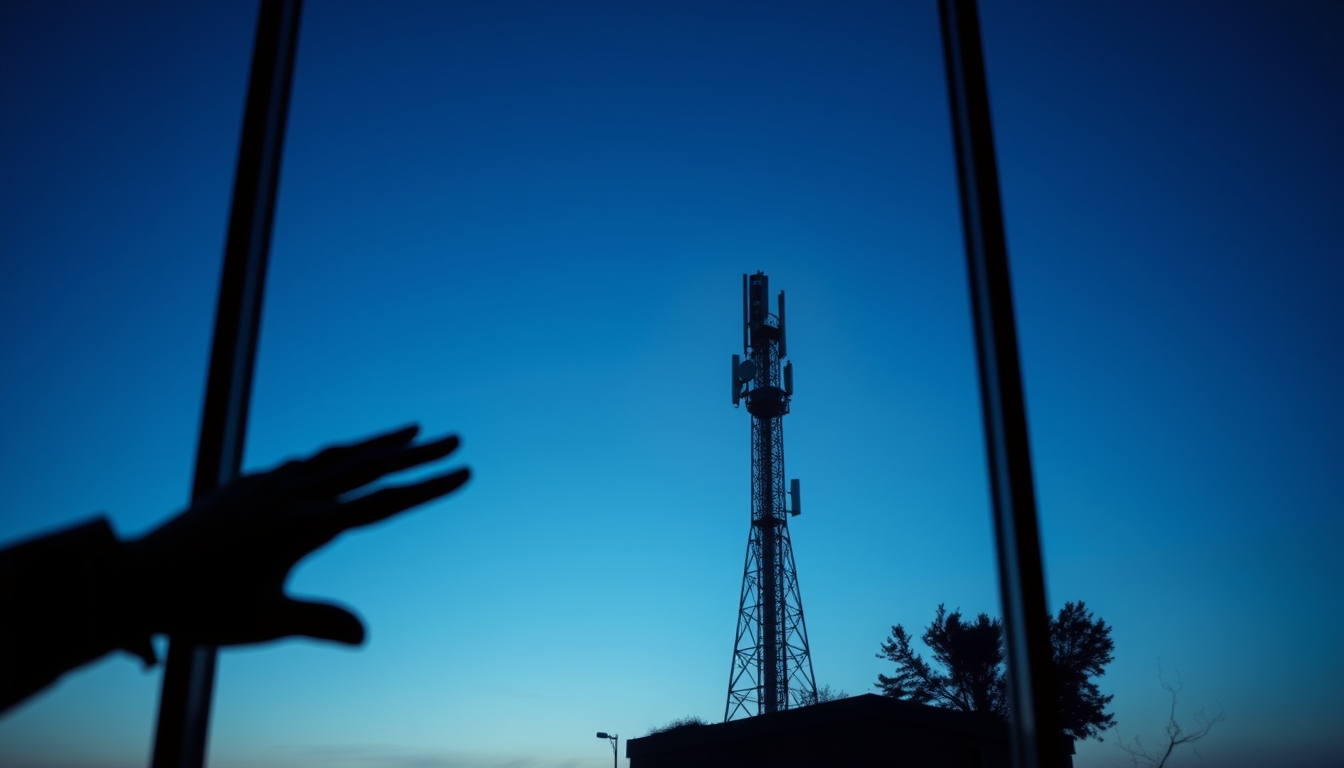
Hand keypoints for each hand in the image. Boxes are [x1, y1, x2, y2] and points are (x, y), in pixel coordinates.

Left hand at [123, 425, 468, 649]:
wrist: (135, 577)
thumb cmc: (199, 606)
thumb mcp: (261, 620)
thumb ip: (316, 621)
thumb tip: (364, 636)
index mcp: (305, 524)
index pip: (382, 502)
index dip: (428, 488)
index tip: (466, 472)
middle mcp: (292, 495)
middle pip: (368, 466)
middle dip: (415, 453)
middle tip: (456, 440)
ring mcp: (269, 484)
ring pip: (336, 455)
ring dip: (377, 443)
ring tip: (410, 432)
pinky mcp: (247, 484)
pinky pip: (304, 460)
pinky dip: (335, 454)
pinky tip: (338, 458)